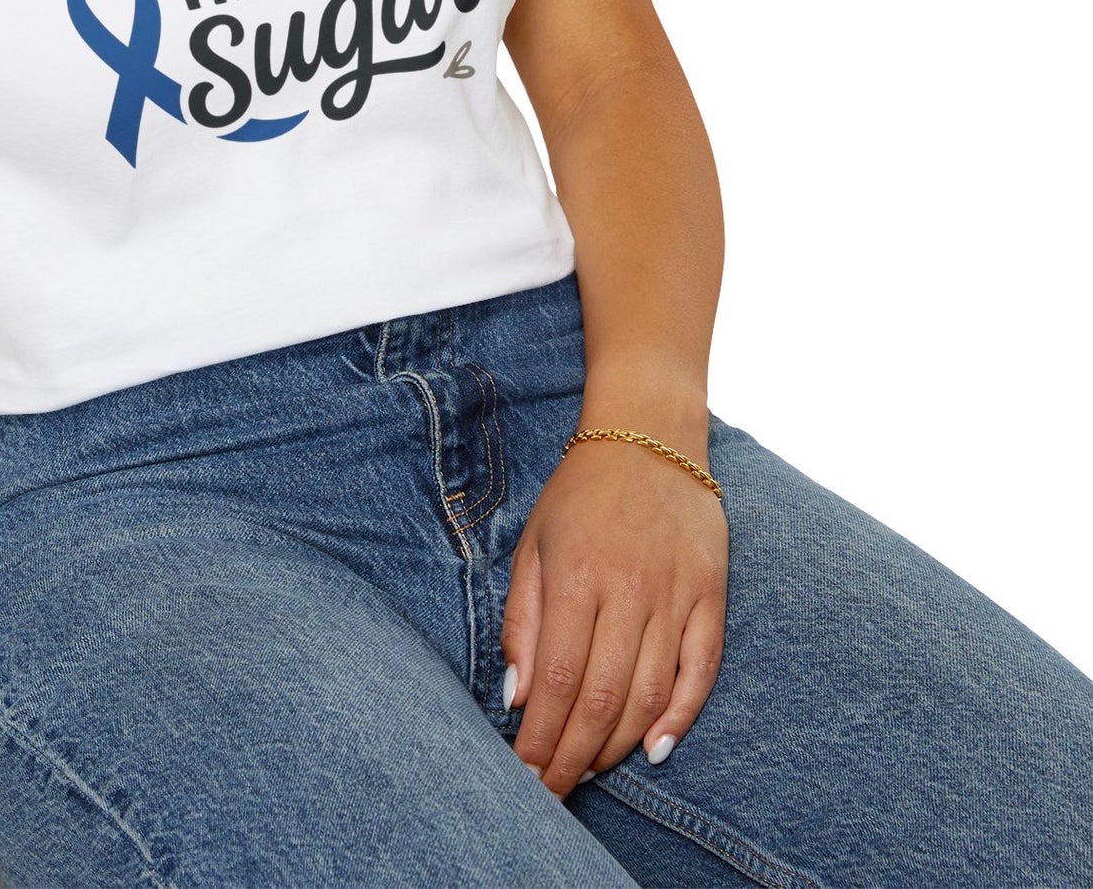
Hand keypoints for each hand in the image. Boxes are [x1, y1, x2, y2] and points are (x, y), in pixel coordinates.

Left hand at [500, 432, 728, 796]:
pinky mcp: (712, 594)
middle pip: (602, 697)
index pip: (558, 678)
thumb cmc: (579, 495)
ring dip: (619, 744)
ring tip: (591, 770)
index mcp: (576, 575)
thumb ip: (523, 621)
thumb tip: (518, 696)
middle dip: (574, 755)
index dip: (542, 736)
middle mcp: (629, 589)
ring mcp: (675, 593)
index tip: (525, 773)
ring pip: (650, 693)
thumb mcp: (533, 545)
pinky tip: (655, 748)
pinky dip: (681, 716)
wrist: (648, 437)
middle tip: (554, 791)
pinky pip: (701, 669)